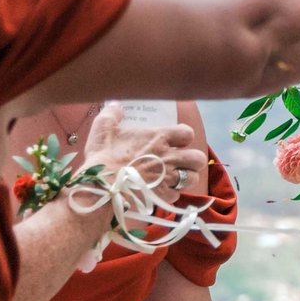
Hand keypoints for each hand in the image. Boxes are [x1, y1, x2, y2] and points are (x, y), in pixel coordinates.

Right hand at [81, 104, 201, 205]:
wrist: (101, 186)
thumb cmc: (103, 156)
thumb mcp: (103, 129)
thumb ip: (111, 114)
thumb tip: (116, 104)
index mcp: (159, 138)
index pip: (188, 133)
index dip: (183, 137)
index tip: (175, 140)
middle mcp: (170, 157)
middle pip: (199, 158)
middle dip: (192, 160)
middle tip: (179, 161)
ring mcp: (168, 178)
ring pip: (193, 178)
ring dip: (186, 178)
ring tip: (174, 178)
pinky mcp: (163, 196)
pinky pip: (176, 195)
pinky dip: (170, 194)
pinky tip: (160, 192)